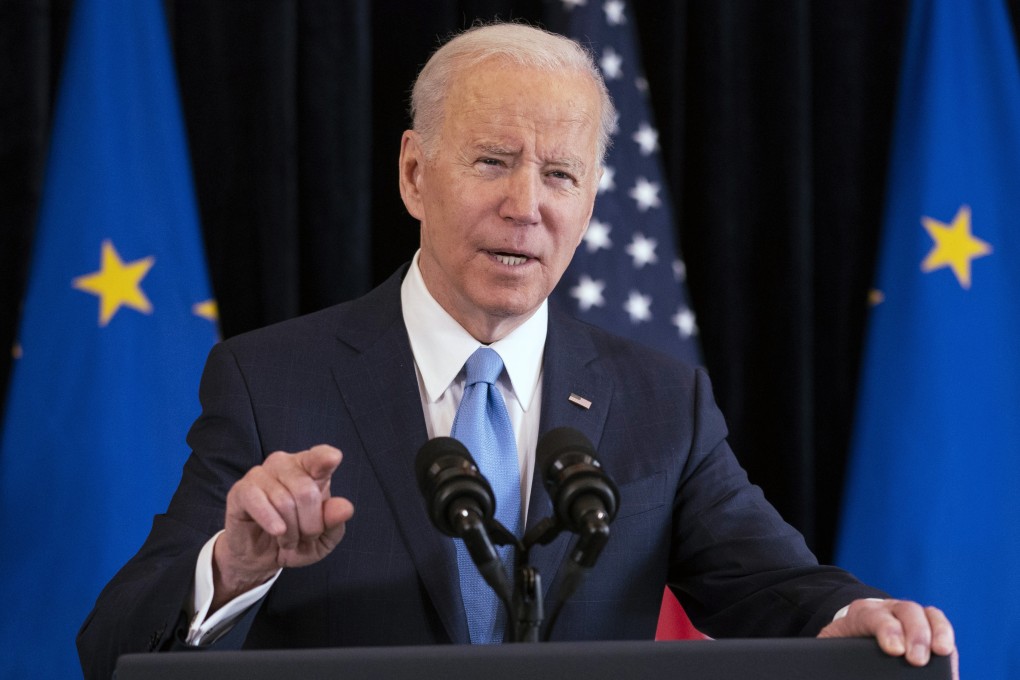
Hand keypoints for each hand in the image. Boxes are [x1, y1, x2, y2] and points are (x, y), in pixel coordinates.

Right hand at [211, 444, 354, 609]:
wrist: (260, 558)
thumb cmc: (296, 540)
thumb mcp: (323, 539)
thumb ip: (334, 522)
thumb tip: (345, 508)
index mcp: (310, 468)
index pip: (320, 457)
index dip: (325, 458)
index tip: (333, 459)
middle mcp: (285, 464)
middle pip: (306, 492)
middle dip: (310, 525)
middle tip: (304, 537)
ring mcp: (261, 474)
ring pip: (284, 501)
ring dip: (290, 531)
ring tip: (288, 539)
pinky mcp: (240, 490)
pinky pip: (257, 501)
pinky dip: (270, 520)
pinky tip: (277, 531)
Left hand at [818, 598, 957, 678]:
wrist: (854, 628)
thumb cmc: (844, 642)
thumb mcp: (833, 646)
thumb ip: (834, 653)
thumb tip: (836, 668)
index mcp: (862, 613)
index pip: (875, 616)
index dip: (887, 630)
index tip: (894, 650)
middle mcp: (888, 608)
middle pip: (906, 612)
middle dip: (914, 635)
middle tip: (917, 660)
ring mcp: (909, 614)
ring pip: (927, 614)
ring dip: (937, 633)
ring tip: (943, 654)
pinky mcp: (926, 625)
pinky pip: (940, 624)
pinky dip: (947, 636)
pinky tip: (949, 654)